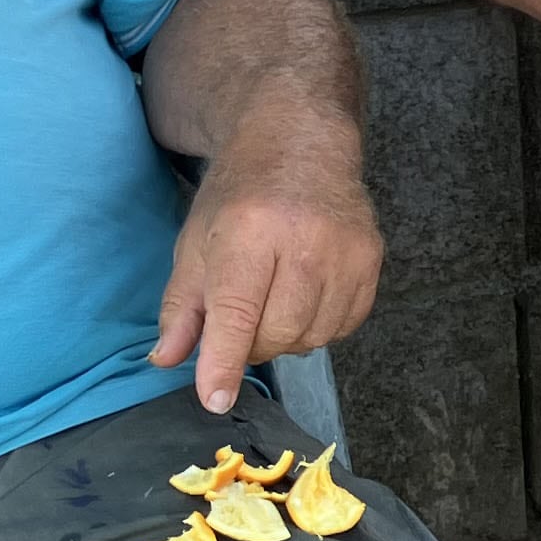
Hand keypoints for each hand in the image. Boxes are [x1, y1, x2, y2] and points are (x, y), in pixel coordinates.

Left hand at [152, 124, 383, 412]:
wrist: (301, 141)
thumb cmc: (241, 194)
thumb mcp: (196, 241)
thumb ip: (182, 305)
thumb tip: (168, 360)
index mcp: (250, 230)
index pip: (237, 312)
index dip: (223, 361)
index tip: (215, 399)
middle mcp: (305, 240)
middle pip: (277, 333)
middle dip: (251, 342)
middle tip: (241, 318)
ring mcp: (346, 251)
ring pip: (312, 336)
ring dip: (286, 336)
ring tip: (273, 300)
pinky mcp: (372, 259)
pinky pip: (343, 327)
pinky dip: (318, 326)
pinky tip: (304, 297)